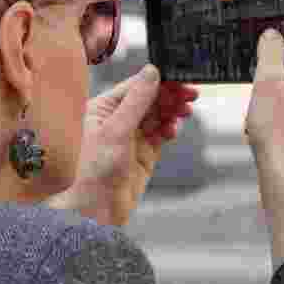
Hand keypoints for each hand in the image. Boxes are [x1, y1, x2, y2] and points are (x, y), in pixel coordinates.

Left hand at [50, 66, 198, 225]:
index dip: (158, 82)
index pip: (135, 87)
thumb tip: (151, 72)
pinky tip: (174, 129)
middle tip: (191, 94)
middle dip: (170, 96)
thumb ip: (136, 101)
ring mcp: (130, 137)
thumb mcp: (116, 130)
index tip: (180, 79)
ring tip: (186, 111)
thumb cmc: (92, 171)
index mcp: (102, 108)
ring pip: (157, 116)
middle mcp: (115, 120)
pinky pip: (160, 134)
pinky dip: (169, 129)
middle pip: (149, 99)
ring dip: (172, 111)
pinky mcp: (142, 154)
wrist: (95, 210)